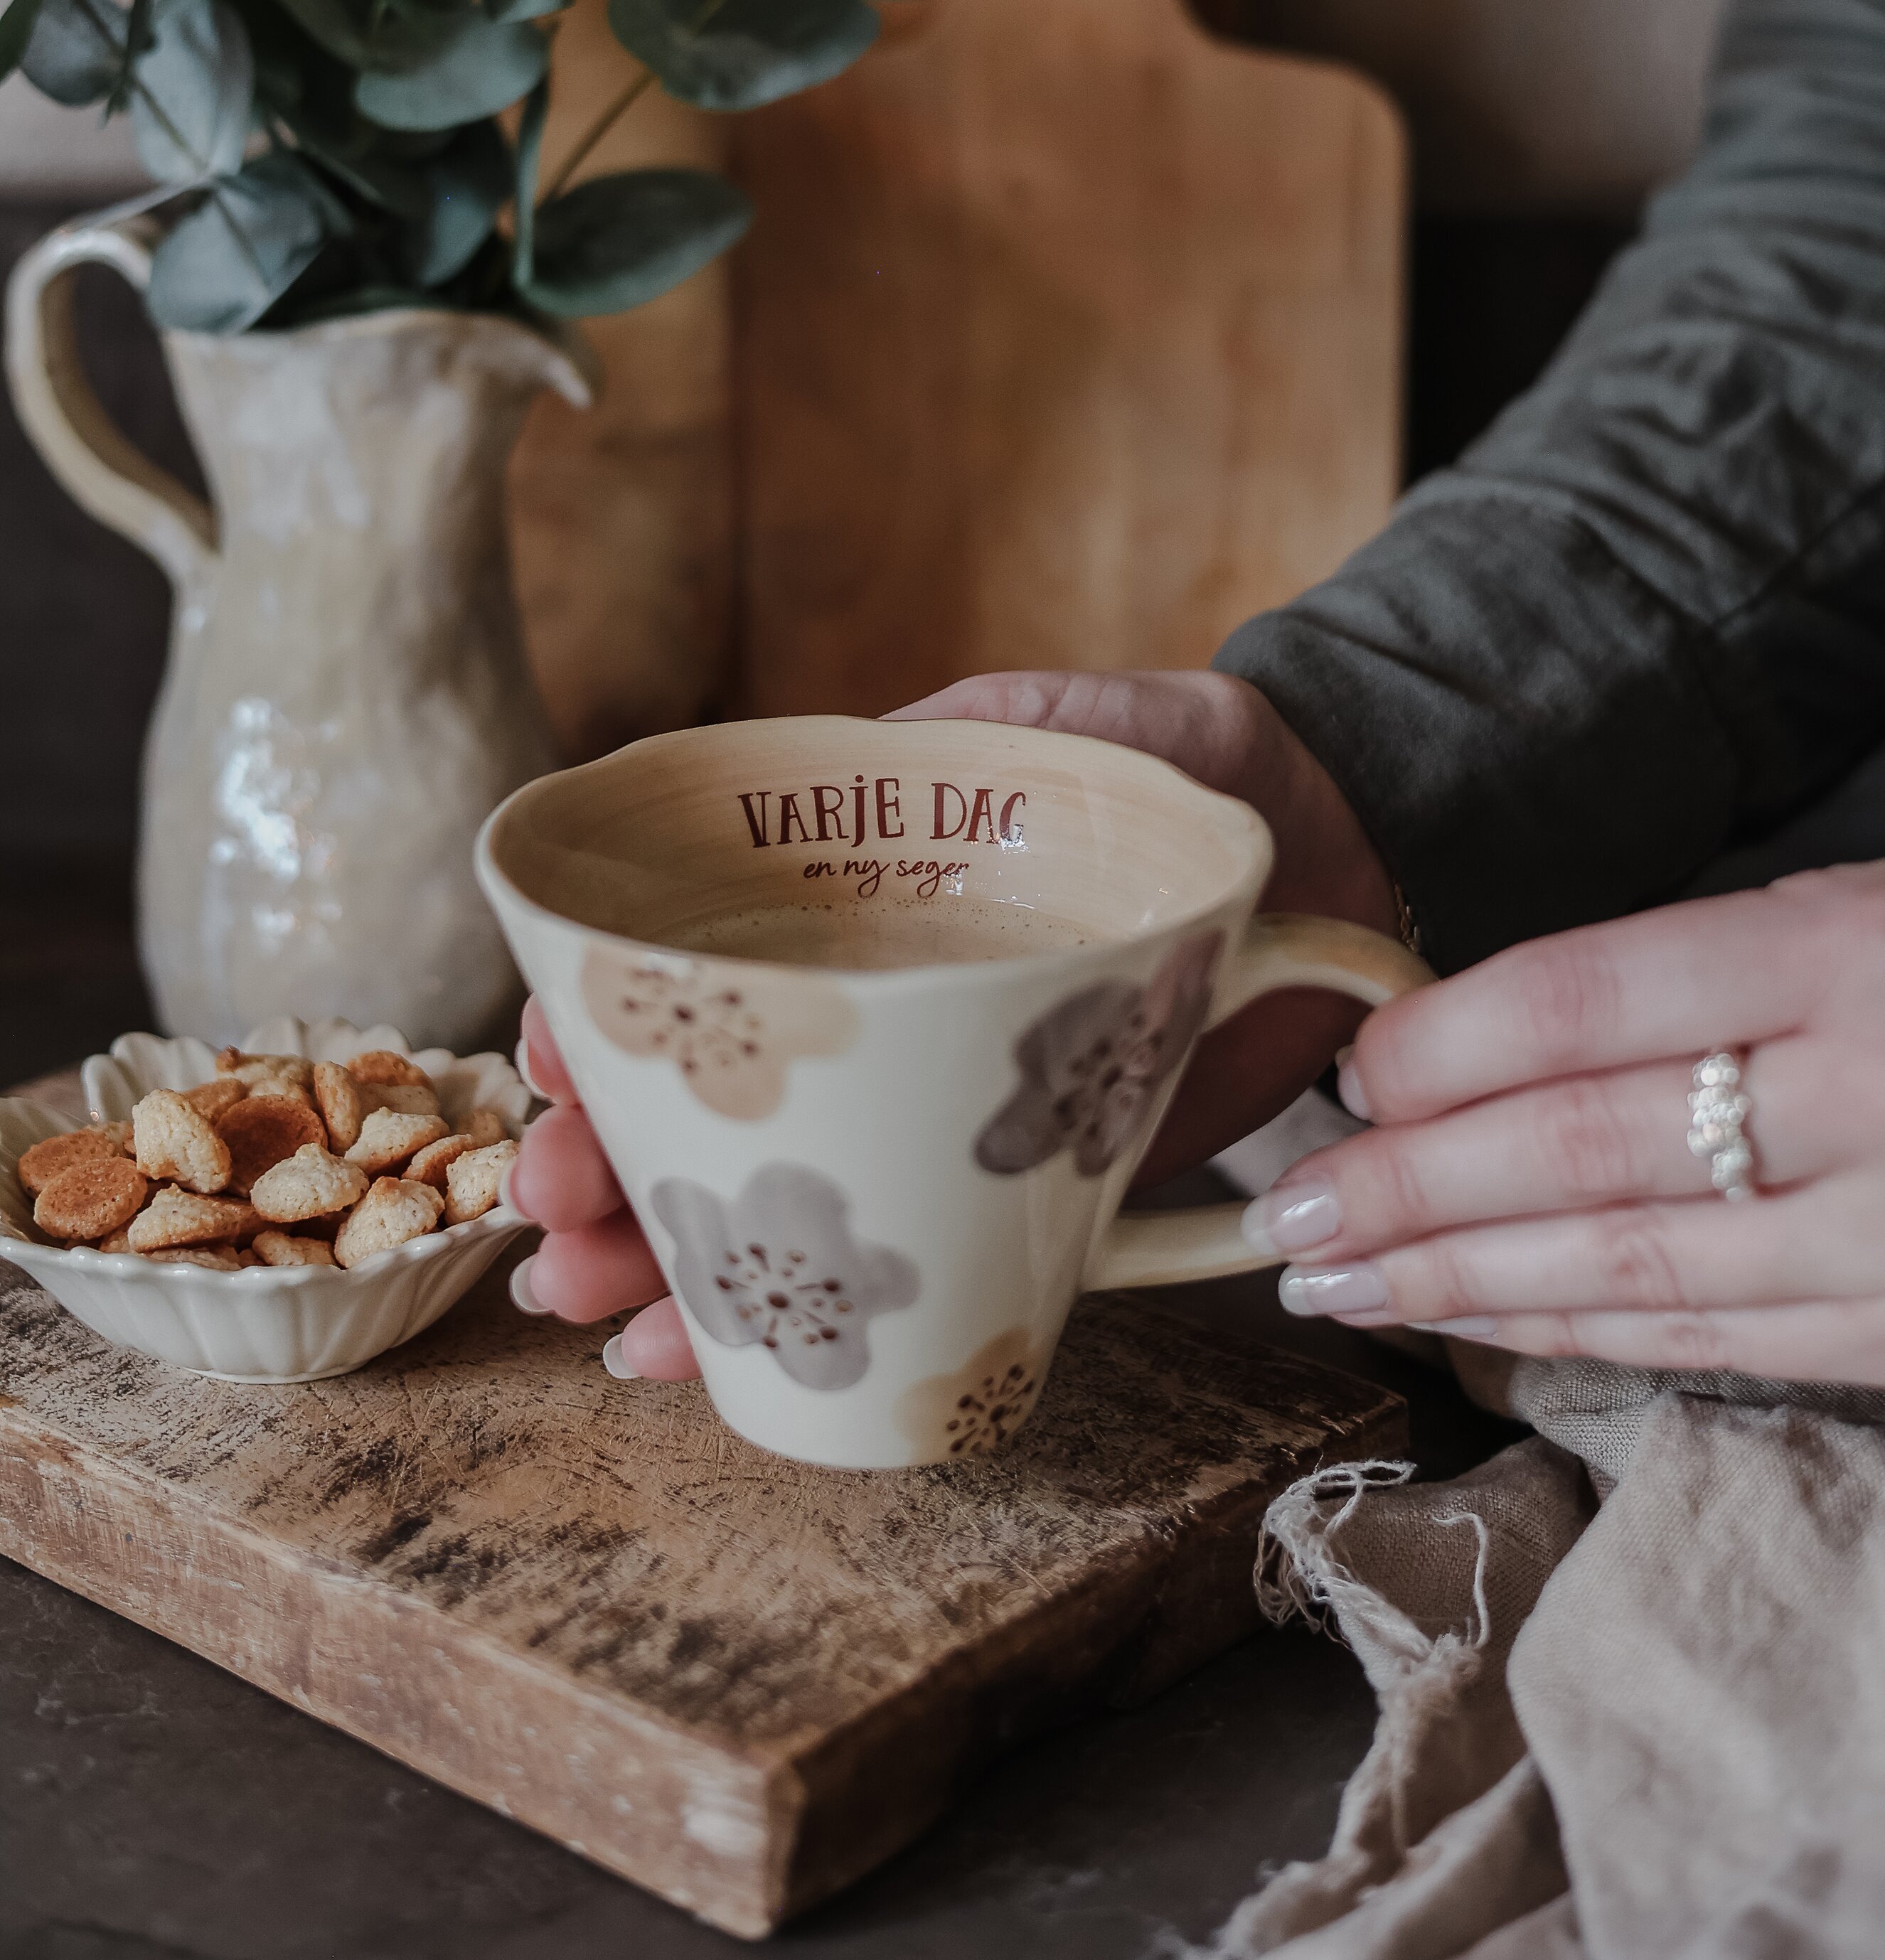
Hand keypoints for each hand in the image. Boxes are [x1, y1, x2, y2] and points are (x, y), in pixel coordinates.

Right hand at [512, 669, 1397, 1374]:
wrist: (1337, 845)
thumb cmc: (1174, 763)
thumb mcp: (1027, 726)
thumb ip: (916, 753)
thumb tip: (774, 790)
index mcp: (844, 916)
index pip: (690, 979)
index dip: (599, 1024)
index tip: (539, 1067)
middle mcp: (875, 1027)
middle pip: (709, 1110)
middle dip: (610, 1170)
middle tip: (553, 1225)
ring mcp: (939, 1120)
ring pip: (778, 1209)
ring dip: (670, 1265)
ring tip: (593, 1308)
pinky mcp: (1025, 1193)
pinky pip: (902, 1270)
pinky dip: (801, 1326)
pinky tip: (695, 1354)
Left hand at [1242, 865, 1884, 1385]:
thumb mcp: (1860, 920)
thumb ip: (1696, 974)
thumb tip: (1467, 1043)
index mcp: (1850, 952)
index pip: (1587, 1002)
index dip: (1444, 1047)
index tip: (1346, 1074)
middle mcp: (1873, 1095)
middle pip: (1580, 1149)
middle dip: (1410, 1191)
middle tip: (1283, 1219)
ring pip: (1627, 1264)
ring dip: (1454, 1283)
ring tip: (1328, 1286)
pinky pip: (1703, 1335)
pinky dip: (1566, 1331)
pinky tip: (1461, 1325)